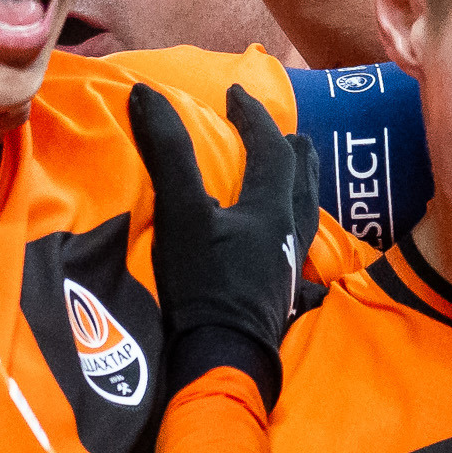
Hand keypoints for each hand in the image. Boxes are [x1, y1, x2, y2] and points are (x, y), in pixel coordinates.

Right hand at [132, 83, 305, 407]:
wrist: (220, 358)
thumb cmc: (202, 284)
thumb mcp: (181, 212)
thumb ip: (168, 152)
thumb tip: (147, 94)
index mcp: (271, 210)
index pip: (272, 149)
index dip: (254, 117)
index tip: (236, 94)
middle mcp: (289, 236)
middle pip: (302, 183)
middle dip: (293, 152)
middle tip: (287, 134)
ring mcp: (288, 271)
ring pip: (304, 219)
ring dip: (298, 191)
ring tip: (291, 182)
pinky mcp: (280, 300)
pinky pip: (296, 257)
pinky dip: (291, 239)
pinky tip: (282, 252)